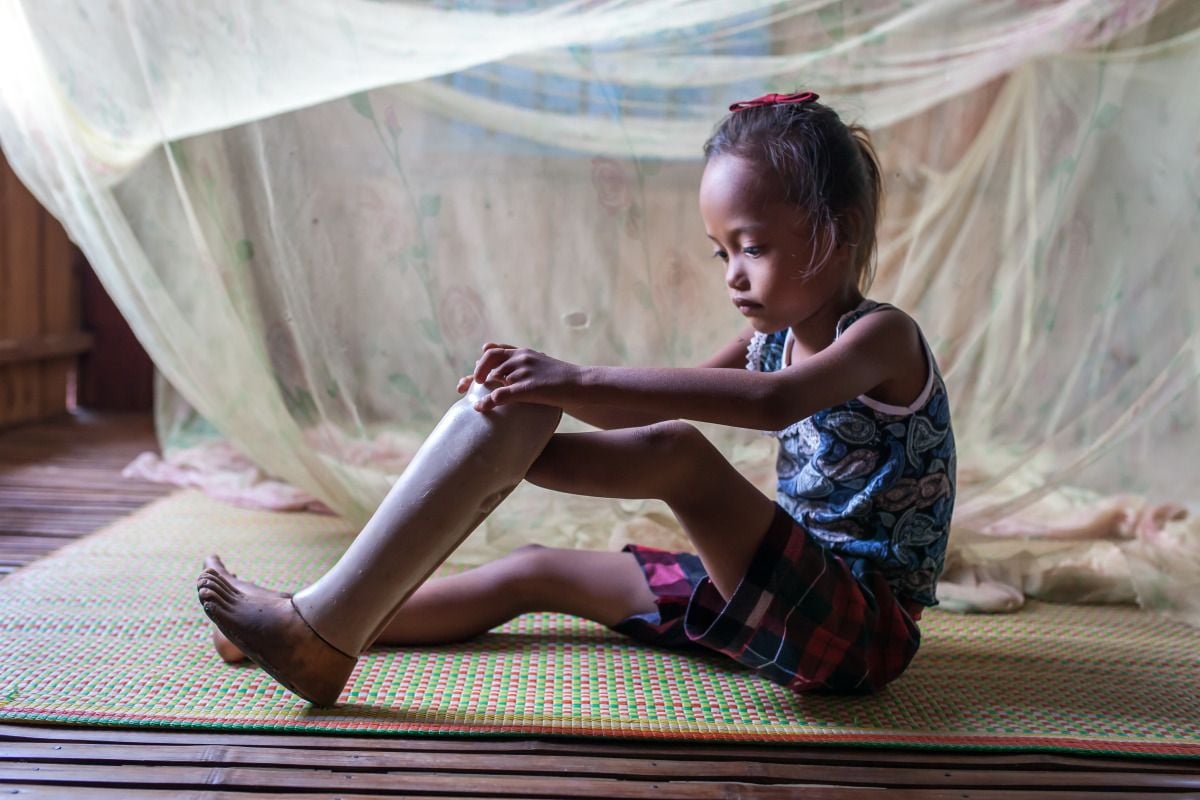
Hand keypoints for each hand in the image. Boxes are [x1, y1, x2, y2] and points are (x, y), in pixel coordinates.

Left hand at [456, 342, 581, 411]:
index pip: (495, 351)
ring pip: (493, 377)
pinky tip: (480, 408)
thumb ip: (526, 365)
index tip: (472, 375)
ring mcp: (524, 371)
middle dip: (474, 374)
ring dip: (478, 388)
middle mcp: (521, 358)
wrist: (583, 383)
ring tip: (470, 401)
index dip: (481, 362)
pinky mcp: (528, 387)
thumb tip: (512, 373)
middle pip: (489, 360)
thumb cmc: (563, 379)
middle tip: (465, 387)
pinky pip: (501, 394)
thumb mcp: (542, 365)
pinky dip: (487, 401)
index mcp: (524, 352)